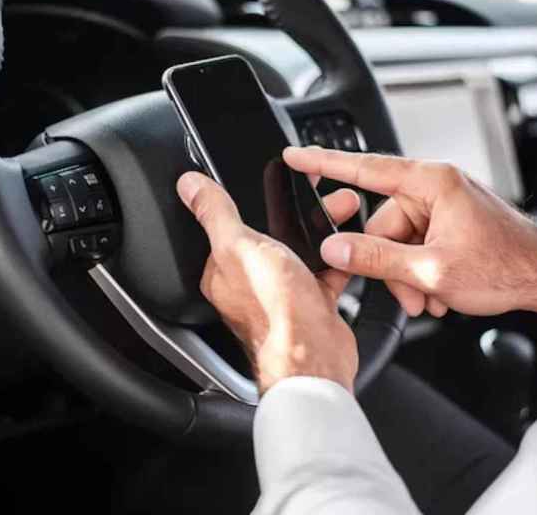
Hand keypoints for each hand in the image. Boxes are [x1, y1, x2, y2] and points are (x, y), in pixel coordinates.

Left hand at [177, 171, 360, 392]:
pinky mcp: (313, 302)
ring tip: (338, 209)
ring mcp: (283, 293)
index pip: (228, 228)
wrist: (316, 354)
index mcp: (224, 272)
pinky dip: (338, 255)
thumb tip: (188, 186)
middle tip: (312, 195)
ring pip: (301, 250)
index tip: (269, 182)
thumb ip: (214, 213)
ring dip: (321, 230)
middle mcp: (251, 284)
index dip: (248, 203)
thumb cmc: (273, 310)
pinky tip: (348, 243)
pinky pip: (326, 270)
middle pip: (271, 236)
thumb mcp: (238, 247)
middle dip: (295, 213)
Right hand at [284, 147, 536, 335]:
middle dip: (389, 264)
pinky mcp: (452, 223)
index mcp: (431, 183)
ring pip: (399, 240)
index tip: (295, 156)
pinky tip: (440, 292)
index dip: (323, 163)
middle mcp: (437, 187)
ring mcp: (445, 206)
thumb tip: (335, 249)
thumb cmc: (508, 266)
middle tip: (410, 294)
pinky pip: (418, 244)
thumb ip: (376, 258)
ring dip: (407, 275)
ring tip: (431, 299)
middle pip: (382, 222)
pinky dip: (422, 272)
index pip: (364, 168)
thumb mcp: (431, 269)